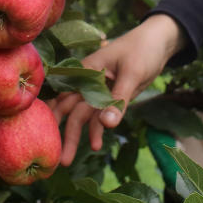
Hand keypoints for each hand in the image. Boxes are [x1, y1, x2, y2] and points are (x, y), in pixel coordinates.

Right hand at [48, 14, 185, 165]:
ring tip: (68, 160)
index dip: (50, 113)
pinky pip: (99, 116)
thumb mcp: (132, 72)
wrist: (159, 42)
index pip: (62, 94)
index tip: (43, 135)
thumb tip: (107, 125)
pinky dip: (96, 130)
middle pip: (70, 109)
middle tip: (59, 159)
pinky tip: (96, 145)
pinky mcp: (110, 98)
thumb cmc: (142, 49)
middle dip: (63, 133)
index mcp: (86, 70)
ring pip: (83, 116)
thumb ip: (119, 99)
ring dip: (76, 136)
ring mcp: (99, 91)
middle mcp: (87, 82)